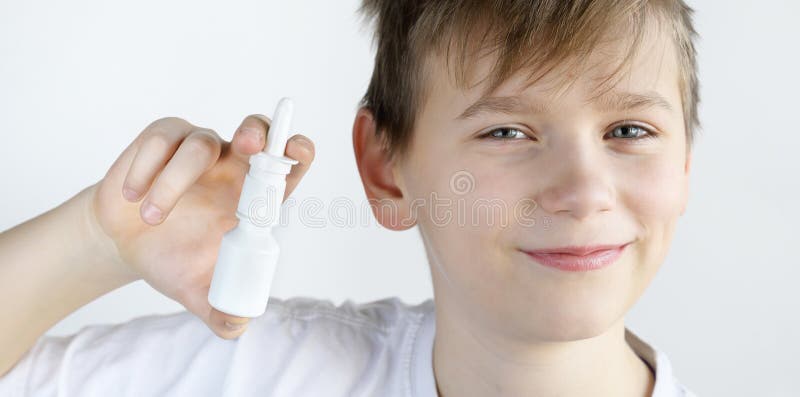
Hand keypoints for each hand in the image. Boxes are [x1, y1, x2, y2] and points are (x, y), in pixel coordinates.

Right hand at [88, 115, 313, 338]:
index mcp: (253, 197)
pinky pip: (161, 140)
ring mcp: (198, 148)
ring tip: (152, 219)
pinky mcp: (162, 139)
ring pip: (201, 144)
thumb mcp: (199, 292)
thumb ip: (222, 312)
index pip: (288, 166)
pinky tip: (133, 196)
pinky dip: (146, 169)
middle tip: (247, 147)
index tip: (297, 151)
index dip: (298, 152)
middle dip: (258, 132)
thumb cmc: (173, 260)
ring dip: (175, 183)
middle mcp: (232, 166)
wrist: (123, 246)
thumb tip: (237, 323)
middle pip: (258, 130)